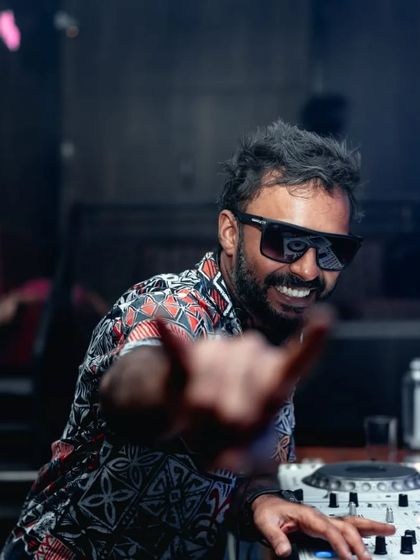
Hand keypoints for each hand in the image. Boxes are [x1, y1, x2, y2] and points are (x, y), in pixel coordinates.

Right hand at [157, 306, 330, 463]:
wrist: (187, 412)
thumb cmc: (224, 431)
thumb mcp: (238, 450)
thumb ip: (238, 459)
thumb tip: (229, 463)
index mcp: (274, 379)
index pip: (296, 363)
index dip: (311, 344)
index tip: (325, 319)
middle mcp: (252, 354)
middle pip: (239, 405)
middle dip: (225, 428)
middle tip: (220, 430)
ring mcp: (220, 351)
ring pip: (209, 393)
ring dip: (201, 415)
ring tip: (201, 416)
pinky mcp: (187, 356)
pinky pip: (179, 350)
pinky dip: (171, 341)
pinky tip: (161, 322)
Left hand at [251, 495, 395, 559]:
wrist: (266, 503)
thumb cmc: (267, 511)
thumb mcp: (266, 524)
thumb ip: (276, 538)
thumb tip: (285, 552)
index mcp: (306, 515)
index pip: (327, 529)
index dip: (338, 543)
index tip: (347, 557)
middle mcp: (318, 516)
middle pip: (344, 525)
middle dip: (357, 541)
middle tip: (366, 559)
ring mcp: (323, 519)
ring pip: (350, 521)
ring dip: (369, 526)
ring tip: (388, 530)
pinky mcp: (324, 524)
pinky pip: (347, 524)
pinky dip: (362, 528)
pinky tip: (372, 532)